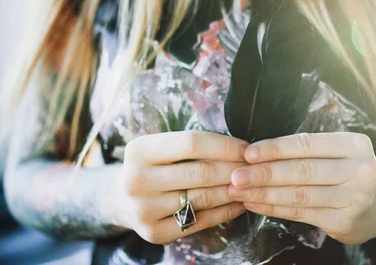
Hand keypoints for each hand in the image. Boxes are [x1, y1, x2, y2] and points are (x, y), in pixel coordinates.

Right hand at [113, 131, 247, 244]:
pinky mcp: (155, 232)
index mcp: (140, 151)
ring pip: (203, 198)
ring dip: (233, 191)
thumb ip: (191, 146)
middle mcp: (137, 180)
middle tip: (255, 168)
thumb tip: (240, 147)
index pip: (192, 142)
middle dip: (235, 169)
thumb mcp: (160, 147)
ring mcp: (144, 209)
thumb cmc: (152, 166)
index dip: (225, 145)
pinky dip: (226, 211)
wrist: (121, 199)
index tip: (246, 148)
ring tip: (252, 185)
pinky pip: (201, 221)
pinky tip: (240, 203)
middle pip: (201, 172)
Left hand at [228, 132, 375, 243]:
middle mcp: (361, 170)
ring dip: (264, 193)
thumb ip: (306, 150)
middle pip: (303, 171)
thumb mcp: (336, 153)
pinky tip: (255, 203)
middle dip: (265, 173)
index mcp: (355, 145)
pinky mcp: (344, 222)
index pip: (308, 144)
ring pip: (300, 195)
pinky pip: (301, 213)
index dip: (276, 149)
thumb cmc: (345, 172)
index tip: (248, 153)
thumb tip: (255, 152)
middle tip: (236, 176)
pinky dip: (274, 208)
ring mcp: (355, 198)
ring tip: (239, 191)